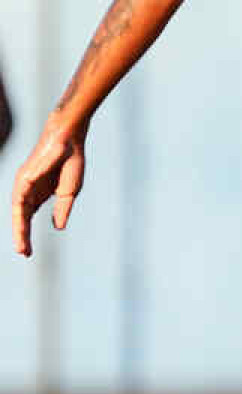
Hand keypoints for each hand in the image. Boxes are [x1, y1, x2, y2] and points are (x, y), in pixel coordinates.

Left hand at [12, 125, 87, 257]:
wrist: (69, 140)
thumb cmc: (71, 161)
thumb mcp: (69, 192)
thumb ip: (62, 209)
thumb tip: (58, 227)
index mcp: (40, 194)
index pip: (29, 217)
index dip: (28, 234)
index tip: (28, 252)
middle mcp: (28, 191)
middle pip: (22, 217)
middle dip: (22, 236)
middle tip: (24, 253)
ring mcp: (24, 185)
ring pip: (18, 212)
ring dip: (19, 230)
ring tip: (22, 247)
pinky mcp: (24, 179)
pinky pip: (19, 201)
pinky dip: (19, 216)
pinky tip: (21, 228)